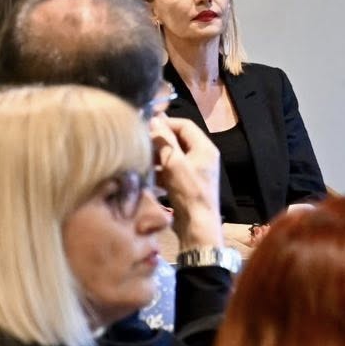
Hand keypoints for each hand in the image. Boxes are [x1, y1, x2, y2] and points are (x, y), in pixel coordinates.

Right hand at [150, 115, 223, 248]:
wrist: (197, 225)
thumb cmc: (189, 191)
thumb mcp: (175, 164)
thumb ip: (165, 141)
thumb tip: (154, 120)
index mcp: (204, 147)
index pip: (185, 125)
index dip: (166, 123)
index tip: (146, 126)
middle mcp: (202, 156)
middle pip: (178, 140)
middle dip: (159, 140)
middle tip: (139, 142)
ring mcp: (194, 171)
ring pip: (173, 156)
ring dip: (157, 156)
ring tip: (139, 157)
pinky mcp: (186, 184)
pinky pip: (171, 171)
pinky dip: (159, 170)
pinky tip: (144, 174)